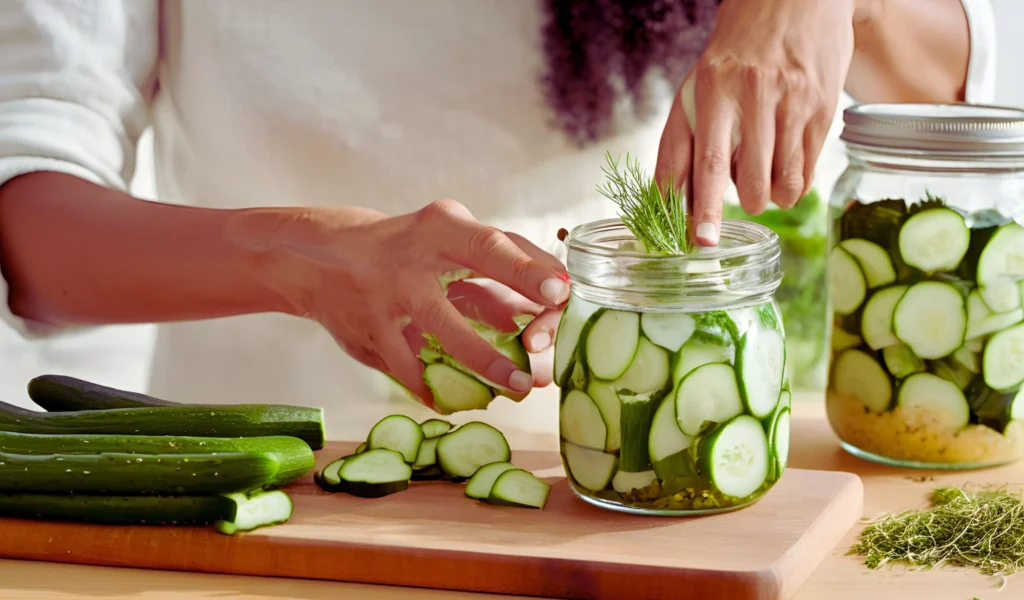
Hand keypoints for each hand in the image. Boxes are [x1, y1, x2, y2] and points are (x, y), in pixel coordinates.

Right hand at [229, 200, 567, 408]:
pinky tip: (448, 403)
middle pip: (481, 259)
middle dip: (521, 284)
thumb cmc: (403, 257)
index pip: (499, 242)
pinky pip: (405, 365)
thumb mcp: (443, 257)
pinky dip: (429, 386)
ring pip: (444, 326)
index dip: (531, 268)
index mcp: (445, 226)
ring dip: (485, 359)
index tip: (562, 291)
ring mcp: (389, 288)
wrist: (319, 259)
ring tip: (518, 386)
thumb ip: (490, 284)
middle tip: (553, 322)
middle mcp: (419, 249)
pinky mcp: (367, 327)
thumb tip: (542, 318)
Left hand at [656, 0, 868, 245]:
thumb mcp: (695, 91)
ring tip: (765, 170)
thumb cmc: (733, 55)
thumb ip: (679, 146)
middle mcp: (753, 95)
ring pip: (784, 184)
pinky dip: (795, 181)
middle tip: (742, 191)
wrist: (793, 0)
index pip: (706, 162)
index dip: (703, 207)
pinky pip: (809, 171)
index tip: (702, 241)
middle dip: (745, 203)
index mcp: (712, 91)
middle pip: (749, 182)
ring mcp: (793, 101)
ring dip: (771, 194)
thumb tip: (666, 202)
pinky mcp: (824, 108)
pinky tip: (786, 160)